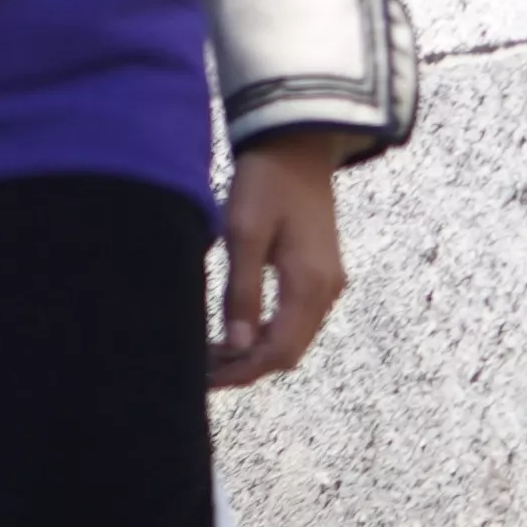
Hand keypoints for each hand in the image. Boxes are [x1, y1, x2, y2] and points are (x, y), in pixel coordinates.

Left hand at [211, 132, 356, 386]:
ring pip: (293, 338)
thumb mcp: (245, 235)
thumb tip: (238, 347)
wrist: (297, 147)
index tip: (203, 379)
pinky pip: (294, 319)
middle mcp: (326, 291)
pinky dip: (265, 333)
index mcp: (310, 285)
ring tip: (209, 354)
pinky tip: (233, 330)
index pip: (280, 352)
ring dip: (254, 353)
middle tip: (199, 371)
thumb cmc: (265, 184)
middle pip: (289, 352)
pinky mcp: (318, 273)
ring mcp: (326, 282)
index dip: (243, 372)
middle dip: (247, 368)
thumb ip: (242, 292)